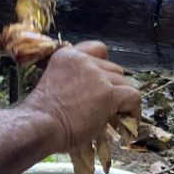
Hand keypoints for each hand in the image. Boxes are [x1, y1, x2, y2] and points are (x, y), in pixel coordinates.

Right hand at [24, 41, 140, 153]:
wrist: (39, 125)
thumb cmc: (41, 114)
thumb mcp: (54, 85)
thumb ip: (73, 81)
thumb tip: (92, 96)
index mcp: (67, 55)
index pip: (97, 49)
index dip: (104, 66)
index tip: (102, 83)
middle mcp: (83, 60)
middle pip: (113, 69)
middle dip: (113, 87)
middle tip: (108, 106)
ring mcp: (97, 76)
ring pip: (124, 83)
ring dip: (122, 100)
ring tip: (117, 117)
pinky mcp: (108, 93)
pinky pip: (133, 97)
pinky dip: (133, 110)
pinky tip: (127, 123)